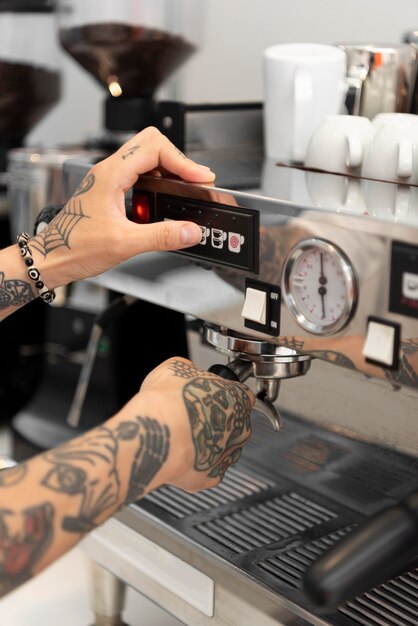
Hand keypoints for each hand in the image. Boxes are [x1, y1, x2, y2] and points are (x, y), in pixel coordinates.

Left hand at [29, 127, 214, 288]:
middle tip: (195, 180)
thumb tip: (190, 231)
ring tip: (184, 189)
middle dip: (178, 160)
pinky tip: (163, 202)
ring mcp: (109, 180)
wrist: (52, 258)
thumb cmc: (73, 247)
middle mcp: (109, 171)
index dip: (183, 161)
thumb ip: (162, 237)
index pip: (155, 148)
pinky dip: (157, 183)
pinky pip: (139, 175)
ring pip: (146, 159)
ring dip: (168, 170)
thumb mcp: (124, 244)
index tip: (200, 178)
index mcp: (111, 174)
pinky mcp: (110, 191)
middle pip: (152, 144)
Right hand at [118, 357, 254, 494]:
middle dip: (213, 419)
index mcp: (238, 397)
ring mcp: (227, 455)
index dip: (220, 393)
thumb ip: (190, 372)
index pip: (240, 394)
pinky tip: (178, 454)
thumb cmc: (168, 401)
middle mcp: (240, 428)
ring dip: (206, 442)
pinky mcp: (210, 477)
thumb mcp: (175, 368)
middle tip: (189, 415)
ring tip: (180, 436)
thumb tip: (187, 374)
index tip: (207, 394)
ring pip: (221, 447)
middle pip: (232, 422)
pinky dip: (195, 464)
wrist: (155, 435)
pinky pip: (206, 469)